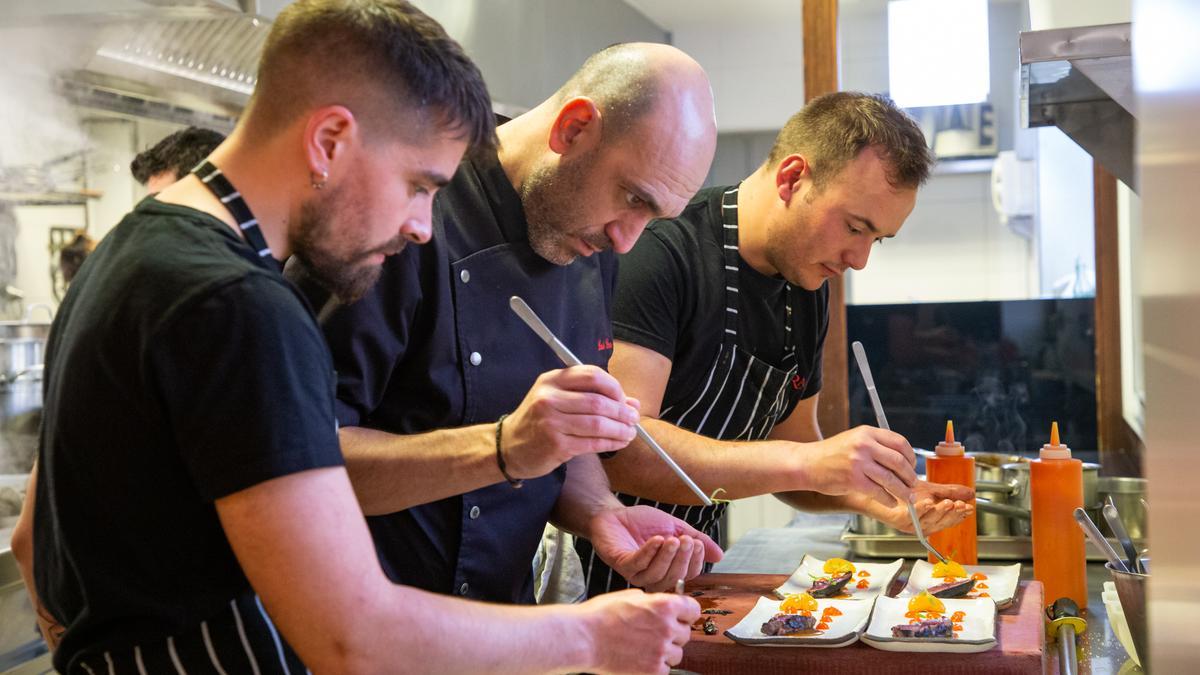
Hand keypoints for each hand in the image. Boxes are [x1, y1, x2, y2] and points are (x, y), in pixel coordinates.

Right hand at [502, 365, 639, 478]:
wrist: (509, 447)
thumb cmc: (539, 421)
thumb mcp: (559, 400)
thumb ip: (593, 397)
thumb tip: (632, 402)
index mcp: (552, 380)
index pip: (592, 375)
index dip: (614, 387)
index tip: (624, 399)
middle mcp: (549, 398)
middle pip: (598, 401)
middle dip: (622, 411)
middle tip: (634, 418)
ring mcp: (551, 422)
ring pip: (598, 424)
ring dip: (620, 429)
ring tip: (630, 433)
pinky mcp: (555, 445)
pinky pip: (592, 443)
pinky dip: (611, 443)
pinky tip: (619, 443)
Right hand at [576, 589, 698, 674]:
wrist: (584, 638)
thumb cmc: (601, 615)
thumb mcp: (631, 596)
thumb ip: (653, 601)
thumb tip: (662, 605)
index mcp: (664, 605)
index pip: (693, 610)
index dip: (686, 613)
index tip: (681, 616)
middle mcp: (667, 628)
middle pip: (685, 633)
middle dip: (673, 633)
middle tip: (654, 633)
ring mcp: (661, 651)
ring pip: (677, 654)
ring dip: (665, 651)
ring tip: (644, 647)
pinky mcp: (653, 670)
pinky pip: (665, 669)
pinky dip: (656, 666)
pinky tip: (640, 658)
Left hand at [586, 505, 722, 591]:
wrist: (614, 514)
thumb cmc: (642, 523)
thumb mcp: (675, 528)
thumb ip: (696, 539)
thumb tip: (720, 555)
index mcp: (668, 570)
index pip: (688, 575)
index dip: (695, 562)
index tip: (698, 544)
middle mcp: (652, 576)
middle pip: (674, 578)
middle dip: (683, 558)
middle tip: (686, 540)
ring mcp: (636, 573)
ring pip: (656, 575)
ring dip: (667, 556)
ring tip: (671, 538)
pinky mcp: (621, 564)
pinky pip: (638, 565)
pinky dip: (649, 552)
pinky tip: (656, 539)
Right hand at [802, 425, 917, 505]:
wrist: (807, 463)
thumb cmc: (832, 454)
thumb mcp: (854, 439)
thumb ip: (876, 445)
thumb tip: (902, 459)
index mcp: (867, 433)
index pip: (899, 443)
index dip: (911, 456)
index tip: (912, 466)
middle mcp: (864, 445)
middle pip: (899, 461)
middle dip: (910, 476)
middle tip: (913, 484)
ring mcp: (858, 463)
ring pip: (891, 479)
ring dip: (903, 491)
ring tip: (908, 497)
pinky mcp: (853, 480)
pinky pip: (878, 492)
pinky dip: (888, 499)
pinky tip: (891, 502)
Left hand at [867, 480, 974, 533]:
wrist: (879, 486)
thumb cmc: (902, 490)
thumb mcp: (931, 489)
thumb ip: (950, 492)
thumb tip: (971, 493)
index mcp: (932, 520)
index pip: (950, 520)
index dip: (960, 515)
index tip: (968, 508)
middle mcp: (922, 525)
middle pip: (941, 523)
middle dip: (952, 514)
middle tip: (959, 505)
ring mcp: (911, 524)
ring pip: (928, 521)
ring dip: (939, 512)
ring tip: (947, 502)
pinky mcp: (898, 520)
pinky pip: (912, 517)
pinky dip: (920, 510)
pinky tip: (927, 502)